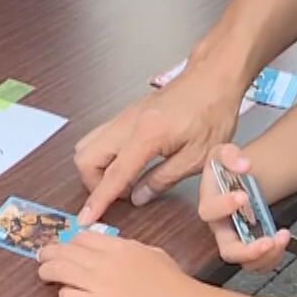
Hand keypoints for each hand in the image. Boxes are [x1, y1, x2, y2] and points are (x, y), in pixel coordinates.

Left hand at [37, 231, 198, 296]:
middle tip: (42, 257)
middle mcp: (105, 261)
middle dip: (50, 253)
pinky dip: (63, 295)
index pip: (82, 237)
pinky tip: (65, 296)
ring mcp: (100, 283)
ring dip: (48, 271)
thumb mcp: (153, 254)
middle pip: (65, 250)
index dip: (68, 241)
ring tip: (43, 274)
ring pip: (60, 270)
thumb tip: (120, 249)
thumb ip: (132, 249)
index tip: (63, 246)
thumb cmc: (175, 283)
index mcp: (119, 246)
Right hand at [74, 61, 246, 224]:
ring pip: (88, 144)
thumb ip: (163, 179)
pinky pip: (100, 137)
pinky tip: (129, 165)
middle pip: (84, 156)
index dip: (98, 200)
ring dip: (96, 168)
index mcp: (146, 136)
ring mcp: (123, 116)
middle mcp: (126, 124)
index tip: (86, 219)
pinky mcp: (127, 114)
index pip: (113, 175)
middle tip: (119, 196)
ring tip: (124, 181)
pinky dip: (104, 155)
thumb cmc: (212, 113)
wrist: (212, 78)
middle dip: (93, 182)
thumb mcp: (197, 157)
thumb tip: (137, 197)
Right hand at [198, 143, 289, 271]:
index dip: (224, 207)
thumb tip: (243, 165)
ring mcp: (235, 240)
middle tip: (267, 241)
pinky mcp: (248, 246)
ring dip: (266, 256)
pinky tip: (283, 239)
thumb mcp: (223, 152)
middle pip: (227, 250)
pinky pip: (259, 262)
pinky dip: (273, 257)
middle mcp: (220, 228)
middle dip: (248, 250)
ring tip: (281, 238)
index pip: (209, 211)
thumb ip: (229, 154)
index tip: (243, 196)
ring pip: (246, 262)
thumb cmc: (228, 168)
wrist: (239, 178)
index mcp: (210, 204)